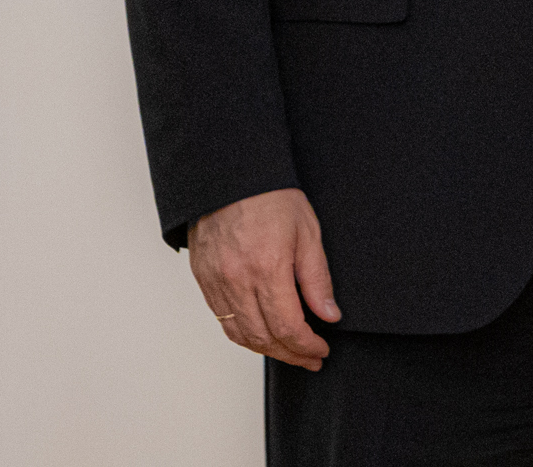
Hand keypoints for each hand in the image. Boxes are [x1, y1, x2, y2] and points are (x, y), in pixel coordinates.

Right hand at [188, 187, 338, 368]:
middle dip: (291, 355)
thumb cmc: (270, 196)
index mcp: (267, 268)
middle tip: (310, 358)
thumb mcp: (307, 231)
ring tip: (288, 351)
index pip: (288, 328)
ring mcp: (216, 281)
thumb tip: (329, 315)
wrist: (229, 173)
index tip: (321, 350)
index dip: (307, 347)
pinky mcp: (203, 278)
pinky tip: (260, 334)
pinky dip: (243, 334)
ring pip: (240, 334)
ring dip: (267, 350)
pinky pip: (221, 319)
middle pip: (264, 338)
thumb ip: (317, 279)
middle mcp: (237, 280)